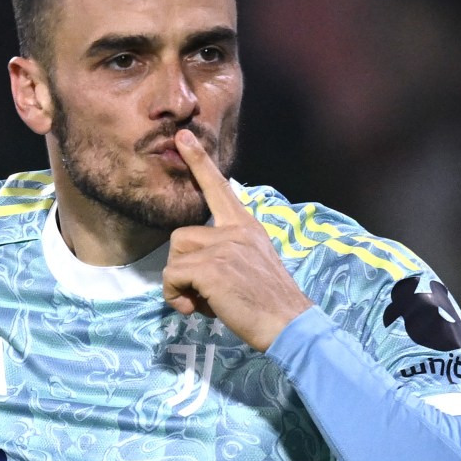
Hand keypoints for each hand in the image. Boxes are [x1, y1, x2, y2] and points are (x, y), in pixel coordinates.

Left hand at [162, 129, 313, 351]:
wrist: (289, 324)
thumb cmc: (272, 304)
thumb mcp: (255, 264)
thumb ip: (230, 253)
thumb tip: (198, 267)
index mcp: (248, 226)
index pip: (220, 188)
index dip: (199, 162)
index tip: (183, 136)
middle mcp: (236, 230)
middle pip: (181, 236)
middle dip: (183, 268)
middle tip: (207, 295)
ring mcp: (223, 246)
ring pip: (174, 257)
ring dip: (181, 285)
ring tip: (207, 302)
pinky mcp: (209, 266)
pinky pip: (172, 278)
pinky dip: (177, 298)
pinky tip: (200, 310)